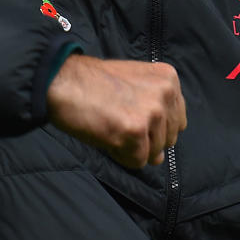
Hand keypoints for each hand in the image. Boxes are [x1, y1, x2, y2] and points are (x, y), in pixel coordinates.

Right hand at [46, 54, 186, 168]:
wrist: (61, 81)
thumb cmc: (92, 84)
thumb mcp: (134, 87)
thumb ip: (154, 115)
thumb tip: (160, 158)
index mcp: (168, 79)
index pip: (177, 121)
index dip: (153, 127)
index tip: (131, 116)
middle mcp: (165, 93)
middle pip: (167, 139)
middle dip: (144, 140)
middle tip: (118, 121)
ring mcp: (153, 112)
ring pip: (153, 153)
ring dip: (131, 147)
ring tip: (111, 125)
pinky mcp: (136, 131)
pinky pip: (136, 161)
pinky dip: (120, 155)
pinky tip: (106, 134)